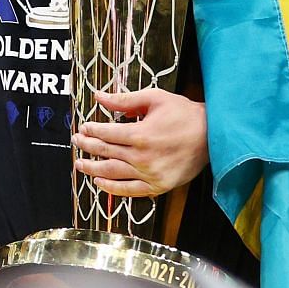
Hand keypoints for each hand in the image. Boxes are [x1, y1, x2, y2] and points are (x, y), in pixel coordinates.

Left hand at [73, 88, 209, 196]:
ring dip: (92, 169)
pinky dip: (112, 188)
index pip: (105, 134)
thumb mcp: (154, 99)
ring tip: (79, 164)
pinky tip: (99, 183)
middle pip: (105, 152)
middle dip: (87, 146)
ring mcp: (150, 174)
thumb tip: (98, 96)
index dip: (90, 130)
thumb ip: (124, 100)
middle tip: (76, 141)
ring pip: (112, 173)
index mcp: (140, 135)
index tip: (83, 128)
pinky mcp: (159, 186)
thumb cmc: (184, 114)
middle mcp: (143, 158)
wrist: (213, 136)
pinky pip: (130, 191)